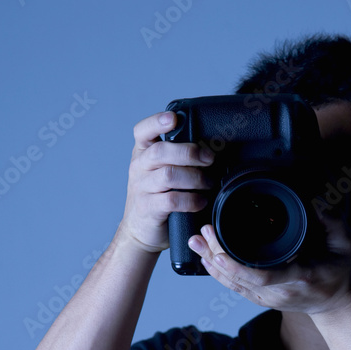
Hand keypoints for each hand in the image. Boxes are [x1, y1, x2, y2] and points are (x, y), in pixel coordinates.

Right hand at [117, 111, 214, 252]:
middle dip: (189, 152)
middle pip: (161, 152)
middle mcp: (139, 167)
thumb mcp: (162, 172)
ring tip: (208, 183)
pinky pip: (171, 200)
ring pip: (168, 175)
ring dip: (194, 178)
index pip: (143, 131)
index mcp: (143, 153)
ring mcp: (141, 188)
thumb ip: (177, 158)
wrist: (140, 230)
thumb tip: (211, 148)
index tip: (173, 118)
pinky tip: (200, 201)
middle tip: (209, 159)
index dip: (156, 122)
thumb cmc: (157, 197)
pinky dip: (190, 199)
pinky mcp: (148, 208)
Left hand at [187, 210, 350, 315]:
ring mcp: (268, 298)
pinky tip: (205, 257)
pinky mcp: (260, 298)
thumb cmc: (339, 270)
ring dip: (211, 262)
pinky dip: (217, 272)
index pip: (263, 276)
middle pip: (239, 279)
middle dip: (216, 256)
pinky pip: (234, 287)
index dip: (237, 266)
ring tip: (196, 241)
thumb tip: (315, 201)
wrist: (336, 302)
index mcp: (299, 277)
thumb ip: (333, 220)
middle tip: (202, 233)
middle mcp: (280, 292)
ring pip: (232, 284)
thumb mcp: (345, 242)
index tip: (219, 249)